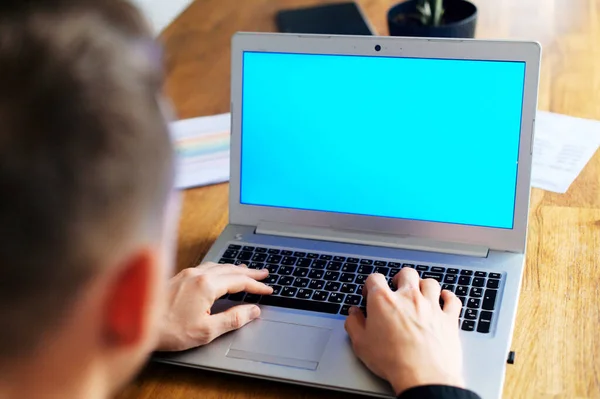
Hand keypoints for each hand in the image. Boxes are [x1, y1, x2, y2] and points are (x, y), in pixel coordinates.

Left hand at [156, 262, 272, 351]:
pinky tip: (219, 272)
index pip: (239, 281)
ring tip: (245, 271)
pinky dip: (220, 268)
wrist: (137, 322)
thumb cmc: (168, 330)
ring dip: (235, 268)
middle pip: (231, 269)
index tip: (268, 289)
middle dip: (249, 272)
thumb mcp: (207, 330)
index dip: (256, 286)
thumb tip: (253, 311)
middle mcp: (197, 274)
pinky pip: (206, 266)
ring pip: (218, 265)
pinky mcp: (178, 276)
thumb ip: (233, 318)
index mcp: (206, 285)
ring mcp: (186, 273)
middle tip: (264, 274)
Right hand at [344, 268, 463, 395]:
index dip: (371, 285)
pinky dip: (448, 297)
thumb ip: (354, 324)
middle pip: (406, 273)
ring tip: (420, 293)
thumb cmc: (392, 361)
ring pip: (430, 282)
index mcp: (384, 301)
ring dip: (424, 286)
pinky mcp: (448, 318)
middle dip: (400, 278)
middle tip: (397, 288)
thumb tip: (353, 314)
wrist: (423, 376)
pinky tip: (444, 299)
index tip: (370, 294)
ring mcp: (431, 306)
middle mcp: (408, 297)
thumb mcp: (361, 345)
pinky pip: (452, 299)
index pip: (375, 278)